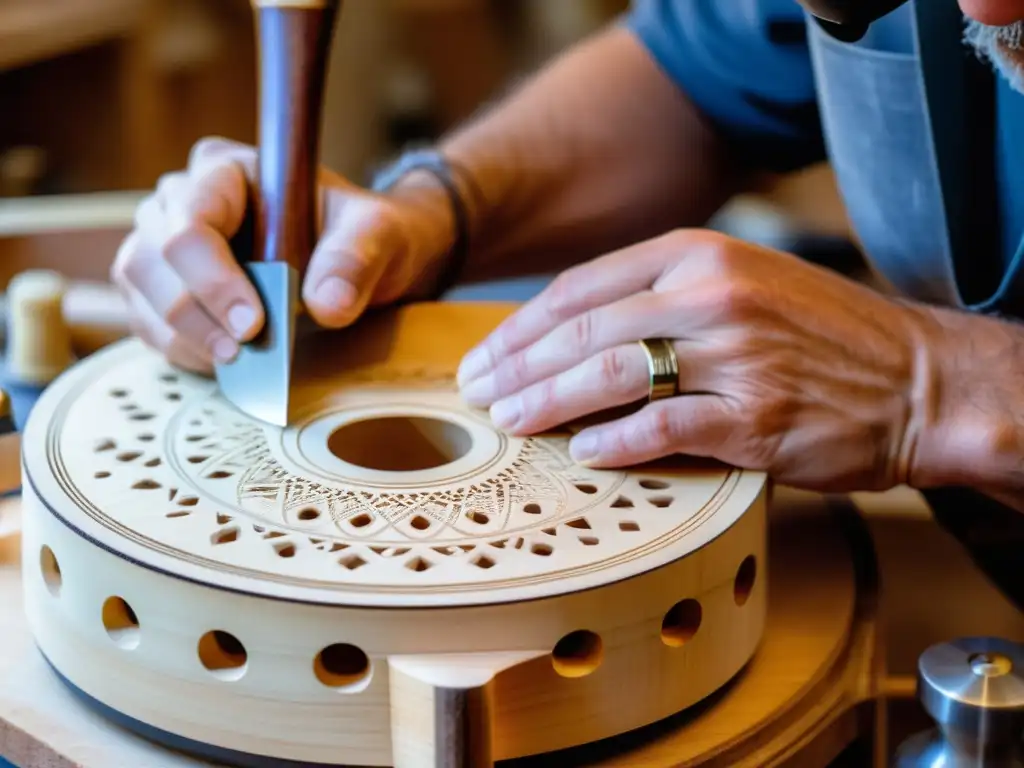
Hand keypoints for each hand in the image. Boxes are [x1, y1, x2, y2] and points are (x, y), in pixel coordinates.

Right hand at [112, 137, 454, 372]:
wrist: (360, 259)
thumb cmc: (361, 235)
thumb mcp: (378, 234)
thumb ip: (356, 259)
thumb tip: (328, 304)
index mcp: (225, 170)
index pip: (192, 221)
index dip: (213, 277)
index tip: (253, 323)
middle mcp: (180, 200)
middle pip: (149, 258)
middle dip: (196, 313)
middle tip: (246, 349)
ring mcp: (162, 242)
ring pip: (139, 291)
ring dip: (184, 336)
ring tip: (238, 360)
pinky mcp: (162, 287)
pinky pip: (147, 321)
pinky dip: (181, 349)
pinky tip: (224, 361)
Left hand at [456, 229, 935, 492]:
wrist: (916, 377)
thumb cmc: (818, 335)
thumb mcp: (737, 284)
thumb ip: (657, 299)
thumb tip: (566, 338)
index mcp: (696, 254)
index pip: (579, 289)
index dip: (520, 328)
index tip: (484, 359)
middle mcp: (710, 294)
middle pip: (583, 331)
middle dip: (517, 367)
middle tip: (477, 395)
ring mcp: (735, 353)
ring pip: (611, 375)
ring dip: (548, 403)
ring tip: (510, 422)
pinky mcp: (758, 415)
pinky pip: (666, 426)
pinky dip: (617, 442)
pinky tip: (583, 453)